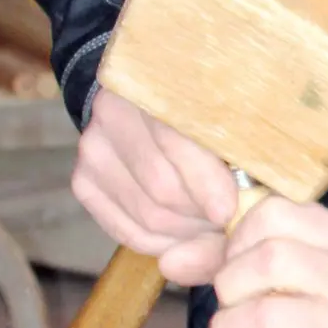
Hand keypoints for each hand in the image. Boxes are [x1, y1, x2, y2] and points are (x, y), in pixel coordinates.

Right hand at [71, 87, 237, 284]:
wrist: (150, 105)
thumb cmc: (207, 114)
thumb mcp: (228, 116)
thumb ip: (239, 150)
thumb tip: (243, 204)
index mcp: (155, 83)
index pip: (176, 142)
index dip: (205, 183)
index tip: (228, 211)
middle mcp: (114, 113)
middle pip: (162, 188)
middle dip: (203, 217)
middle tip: (230, 225)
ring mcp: (94, 149)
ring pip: (148, 216)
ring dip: (188, 234)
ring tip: (212, 229)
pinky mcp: (84, 182)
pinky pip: (128, 232)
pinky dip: (163, 244)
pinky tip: (184, 237)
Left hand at [199, 196, 327, 327]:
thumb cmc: (308, 307)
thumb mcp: (278, 270)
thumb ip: (223, 255)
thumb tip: (169, 259)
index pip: (273, 213)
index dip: (236, 239)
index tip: (235, 263)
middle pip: (267, 259)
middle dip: (229, 284)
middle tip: (232, 305)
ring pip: (259, 317)